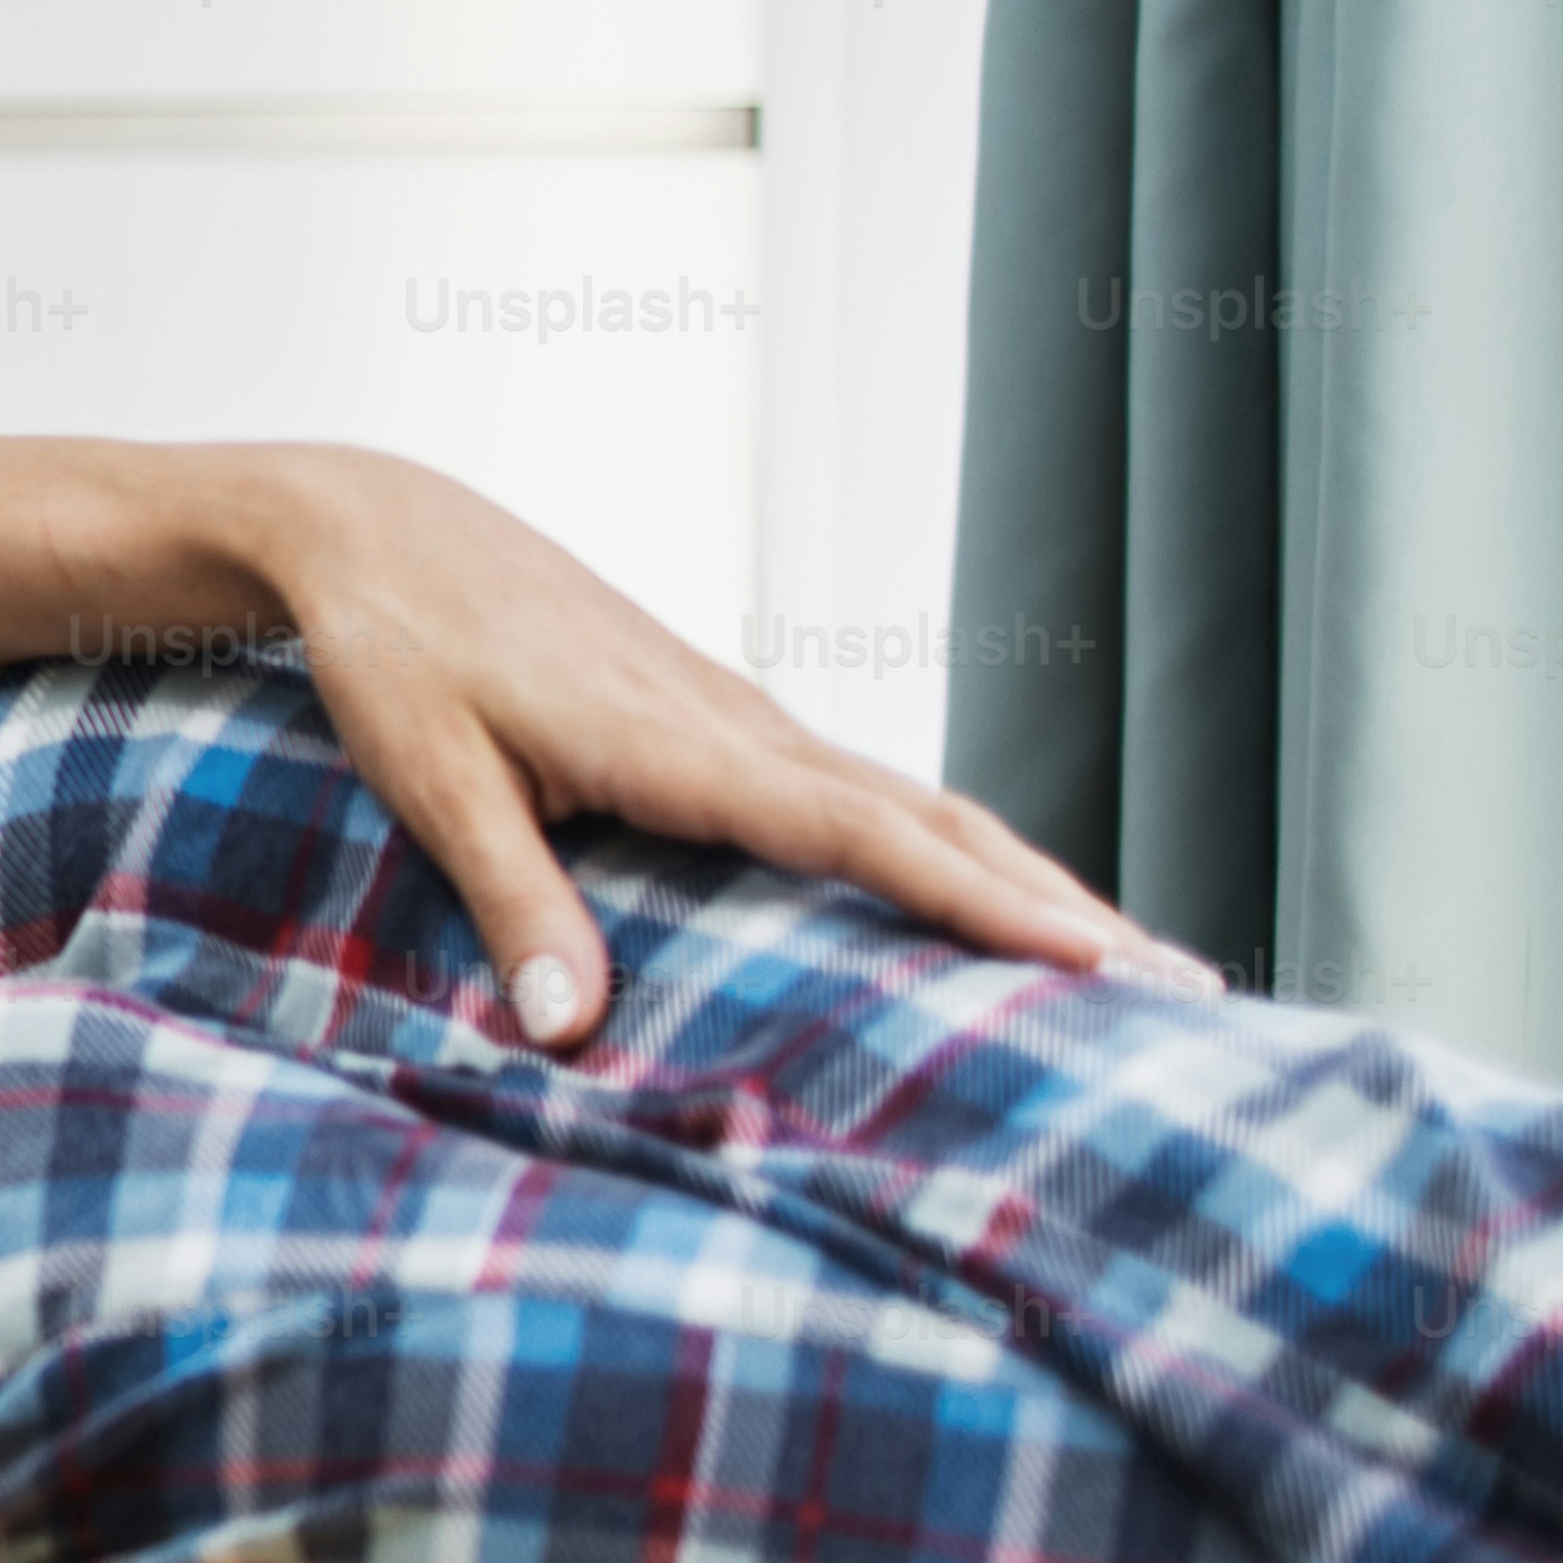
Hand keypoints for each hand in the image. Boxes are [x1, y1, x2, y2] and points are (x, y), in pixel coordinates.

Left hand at [230, 446, 1188, 1046]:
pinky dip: (947, 851)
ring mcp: (741, 720)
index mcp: (682, 741)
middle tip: (1182, 985)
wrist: (380, 531)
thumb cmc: (397, 650)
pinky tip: (984, 900)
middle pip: (935, 823)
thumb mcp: (431, 779)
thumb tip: (567, 1031)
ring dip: (1024, 879)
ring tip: (1132, 958)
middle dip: (1058, 905)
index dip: (982, 899)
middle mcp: (740, 725)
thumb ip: (511, 899)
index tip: (1095, 954)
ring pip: (915, 806)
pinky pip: (862, 798)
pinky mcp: (720, 724)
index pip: (866, 834)